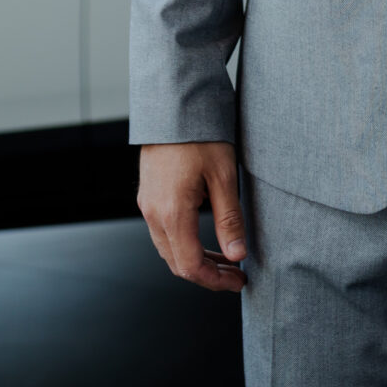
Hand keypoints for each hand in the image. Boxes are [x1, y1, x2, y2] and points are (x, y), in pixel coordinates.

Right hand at [137, 141, 248, 290]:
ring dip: (196, 260)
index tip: (239, 280)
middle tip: (236, 273)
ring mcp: (147, 204)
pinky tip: (206, 238)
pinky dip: (184, 244)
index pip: (190, 266)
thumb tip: (237, 254)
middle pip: (177, 263)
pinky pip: (163, 232)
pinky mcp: (149, 196)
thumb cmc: (199, 135)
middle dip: (207, 274)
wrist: (172, 105)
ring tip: (226, 258)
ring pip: (168, 249)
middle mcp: (153, 213)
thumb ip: (229, 219)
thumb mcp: (222, 176)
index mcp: (172, 212)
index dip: (215, 281)